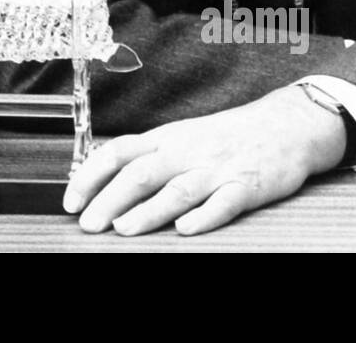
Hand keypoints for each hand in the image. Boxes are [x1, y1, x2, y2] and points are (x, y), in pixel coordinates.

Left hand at [63, 85, 347, 235]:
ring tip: (125, 228)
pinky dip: (204, 216)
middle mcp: (187, 151)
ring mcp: (217, 169)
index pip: (118, 152)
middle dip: (110, 199)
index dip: (90, 176)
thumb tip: (104, 182)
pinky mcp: (247, 186)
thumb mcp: (182, 137)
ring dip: (149, 210)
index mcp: (166, 139)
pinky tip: (186, 229)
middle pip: (141, 172)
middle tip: (89, 224)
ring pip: (177, 189)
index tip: (71, 201)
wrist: (284, 126)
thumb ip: (149, 157)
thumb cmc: (227, 136)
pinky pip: (223, 202)